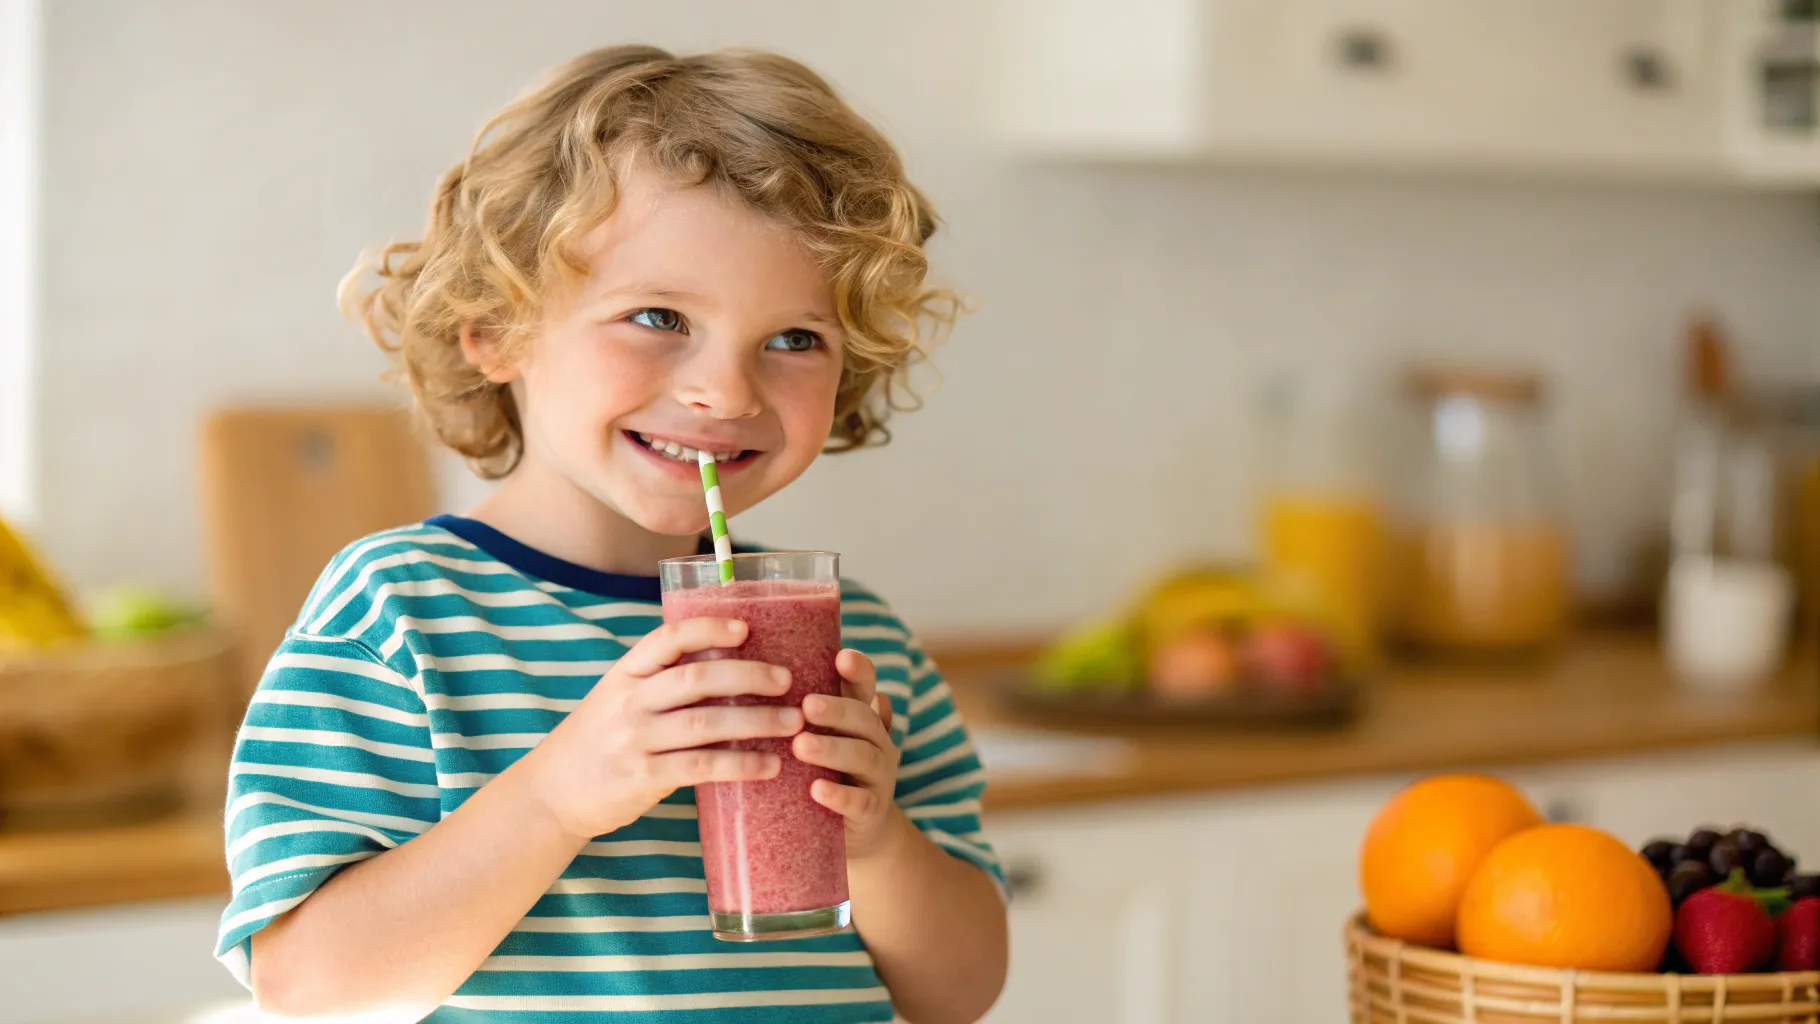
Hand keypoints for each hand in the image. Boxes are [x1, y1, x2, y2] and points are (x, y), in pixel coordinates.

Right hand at [520, 617, 804, 841]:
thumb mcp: (617, 699)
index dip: (708, 629)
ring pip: (705, 722)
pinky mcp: (641, 778)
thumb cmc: (598, 742)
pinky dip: (739, 764)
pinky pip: (700, 766)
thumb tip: (731, 665)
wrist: (549, 795)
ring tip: (794, 722)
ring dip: (756, 720)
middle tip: (788, 679)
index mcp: (624, 675)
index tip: (746, 628)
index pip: (667, 639)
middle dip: (748, 674)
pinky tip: (769, 765)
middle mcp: (628, 702)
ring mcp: (634, 740)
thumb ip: (660, 683)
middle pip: (695, 678)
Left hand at [794, 649, 905, 860]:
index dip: (859, 671)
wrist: (853, 832)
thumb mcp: (815, 738)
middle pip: (864, 718)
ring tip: (800, 745)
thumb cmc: (821, 772)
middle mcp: (876, 741)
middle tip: (806, 705)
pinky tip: (817, 790)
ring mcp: (877, 777)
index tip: (841, 656)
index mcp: (860, 718)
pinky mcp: (870, 812)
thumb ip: (793, 712)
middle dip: (837, 710)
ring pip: (864, 756)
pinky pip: (860, 802)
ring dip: (833, 748)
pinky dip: (840, 796)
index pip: (865, 686)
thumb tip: (737, 673)